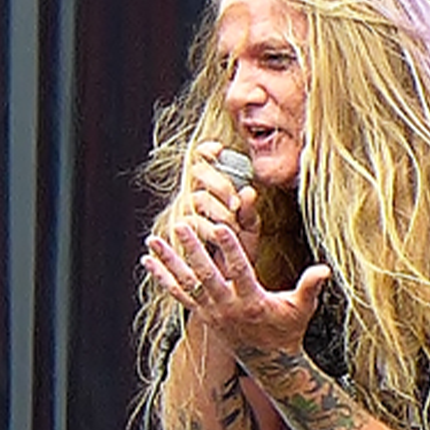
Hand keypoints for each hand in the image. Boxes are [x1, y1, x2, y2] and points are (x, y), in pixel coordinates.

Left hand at [141, 219, 328, 358]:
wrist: (269, 362)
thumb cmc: (288, 329)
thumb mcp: (302, 309)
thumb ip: (310, 287)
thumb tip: (325, 269)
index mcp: (252, 303)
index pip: (240, 272)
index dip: (231, 249)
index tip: (221, 227)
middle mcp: (227, 308)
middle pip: (206, 276)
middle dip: (192, 251)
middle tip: (179, 226)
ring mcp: (212, 312)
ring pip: (186, 284)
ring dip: (168, 262)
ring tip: (152, 240)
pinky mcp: (202, 314)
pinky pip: (179, 295)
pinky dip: (163, 278)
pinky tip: (148, 262)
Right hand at [186, 140, 260, 264]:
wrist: (224, 281)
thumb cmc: (238, 251)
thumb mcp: (249, 229)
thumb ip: (248, 211)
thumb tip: (249, 191)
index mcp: (210, 189)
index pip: (201, 158)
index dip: (207, 150)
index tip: (219, 148)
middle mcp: (194, 195)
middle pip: (198, 172)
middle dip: (220, 185)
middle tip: (235, 204)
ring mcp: (185, 212)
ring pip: (197, 198)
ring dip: (217, 210)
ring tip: (231, 225)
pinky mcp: (180, 232)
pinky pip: (191, 222)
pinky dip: (208, 229)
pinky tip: (218, 236)